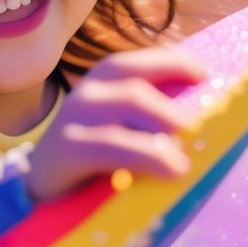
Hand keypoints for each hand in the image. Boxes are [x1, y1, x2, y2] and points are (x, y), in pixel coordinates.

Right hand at [24, 44, 207, 199]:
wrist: (42, 184)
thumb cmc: (95, 155)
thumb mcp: (124, 128)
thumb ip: (153, 118)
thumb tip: (204, 123)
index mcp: (108, 79)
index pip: (143, 62)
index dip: (175, 64)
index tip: (204, 77)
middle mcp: (91, 90)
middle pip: (138, 87)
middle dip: (172, 111)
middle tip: (198, 137)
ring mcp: (76, 115)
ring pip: (128, 105)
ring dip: (162, 132)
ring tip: (181, 164)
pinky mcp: (68, 145)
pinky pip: (111, 144)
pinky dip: (145, 155)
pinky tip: (168, 171)